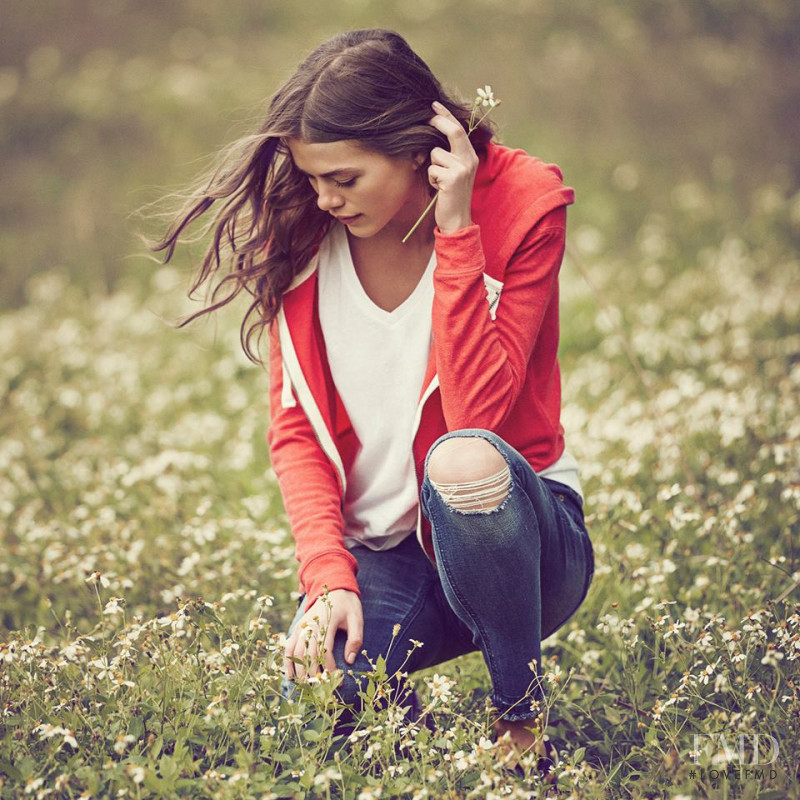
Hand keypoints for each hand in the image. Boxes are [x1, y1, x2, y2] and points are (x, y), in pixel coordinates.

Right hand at [282, 589, 362, 682]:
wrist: (334, 587)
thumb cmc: (347, 605)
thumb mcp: (357, 618)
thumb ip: (355, 639)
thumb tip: (350, 661)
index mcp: (327, 621)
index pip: (325, 649)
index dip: (329, 667)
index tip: (337, 681)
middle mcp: (311, 624)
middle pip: (307, 653)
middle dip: (311, 673)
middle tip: (318, 689)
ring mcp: (302, 626)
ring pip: (295, 651)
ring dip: (298, 670)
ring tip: (304, 686)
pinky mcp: (297, 627)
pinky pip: (288, 646)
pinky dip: (288, 661)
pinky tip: (290, 675)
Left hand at [427, 101, 478, 233]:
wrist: (457, 220)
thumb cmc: (451, 195)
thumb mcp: (454, 172)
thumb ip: (450, 154)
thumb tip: (432, 135)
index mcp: (471, 156)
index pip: (459, 130)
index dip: (446, 115)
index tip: (434, 105)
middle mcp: (470, 160)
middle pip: (454, 131)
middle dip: (438, 122)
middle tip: (427, 118)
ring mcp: (462, 169)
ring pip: (436, 153)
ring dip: (432, 167)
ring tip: (439, 181)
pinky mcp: (453, 179)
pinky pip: (432, 169)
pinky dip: (431, 179)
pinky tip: (439, 189)